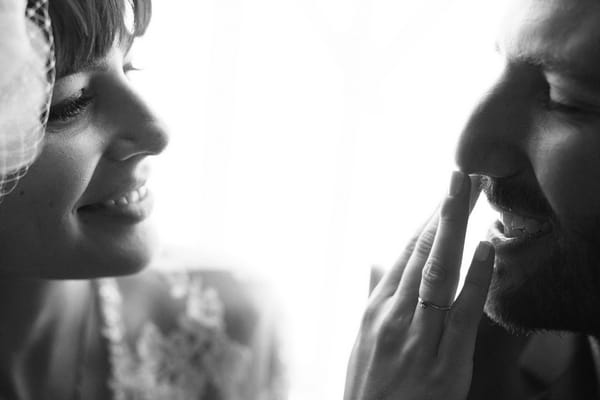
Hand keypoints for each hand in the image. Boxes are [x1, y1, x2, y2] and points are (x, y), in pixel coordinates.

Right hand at [344, 171, 494, 399]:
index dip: (426, 220)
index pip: (405, 253)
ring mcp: (419, 337)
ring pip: (438, 272)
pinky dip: (474, 277)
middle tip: (460, 175)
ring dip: (455, 229)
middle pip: (421, 252)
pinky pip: (461, 313)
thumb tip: (382, 266)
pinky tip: (485, 248)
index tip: (443, 193)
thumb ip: (378, 300)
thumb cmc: (369, 386)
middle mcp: (394, 315)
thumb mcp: (364, 341)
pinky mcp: (445, 362)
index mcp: (376, 309)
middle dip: (442, 211)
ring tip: (470, 194)